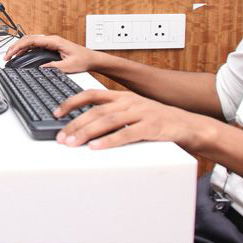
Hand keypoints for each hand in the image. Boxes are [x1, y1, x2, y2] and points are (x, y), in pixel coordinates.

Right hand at [3, 34, 100, 73]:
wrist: (92, 59)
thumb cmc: (83, 60)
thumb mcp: (68, 67)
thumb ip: (53, 67)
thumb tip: (39, 68)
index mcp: (54, 41)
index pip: (31, 40)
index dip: (18, 46)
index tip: (10, 53)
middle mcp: (51, 40)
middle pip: (28, 39)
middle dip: (15, 47)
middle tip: (6, 56)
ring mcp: (51, 43)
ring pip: (30, 42)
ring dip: (19, 48)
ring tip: (10, 57)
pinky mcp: (51, 47)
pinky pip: (35, 46)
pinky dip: (25, 50)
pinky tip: (20, 57)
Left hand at [53, 89, 203, 150]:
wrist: (186, 124)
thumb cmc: (156, 120)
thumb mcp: (132, 111)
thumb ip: (112, 114)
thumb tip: (85, 124)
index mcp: (122, 97)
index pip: (92, 94)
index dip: (72, 102)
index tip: (56, 112)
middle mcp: (129, 102)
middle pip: (96, 111)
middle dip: (75, 124)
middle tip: (61, 137)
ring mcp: (140, 113)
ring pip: (107, 121)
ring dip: (86, 133)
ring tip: (72, 143)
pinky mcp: (150, 127)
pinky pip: (126, 134)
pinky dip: (109, 141)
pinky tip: (96, 148)